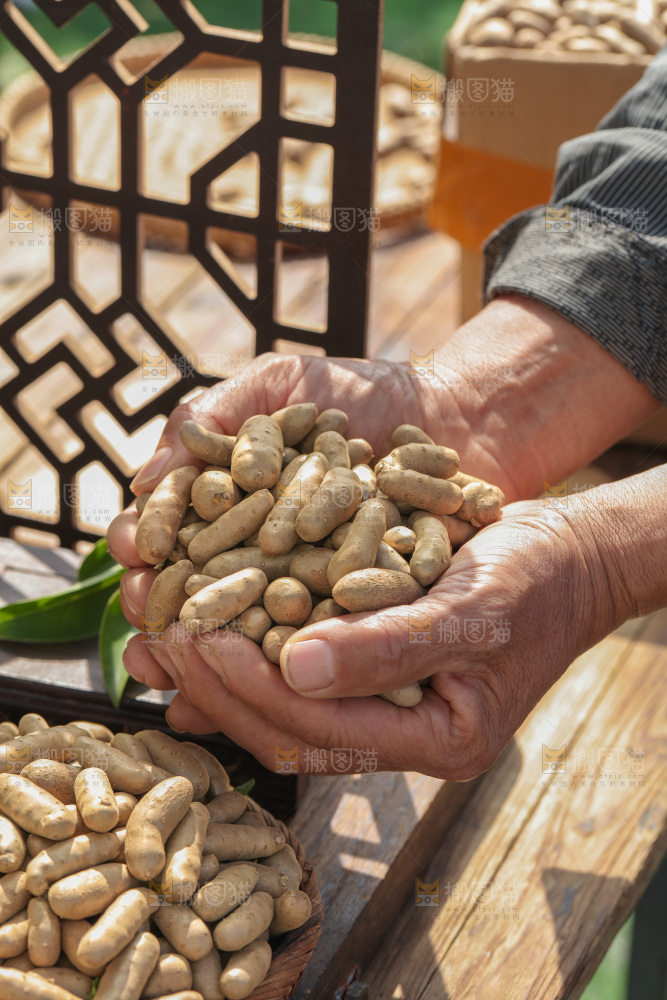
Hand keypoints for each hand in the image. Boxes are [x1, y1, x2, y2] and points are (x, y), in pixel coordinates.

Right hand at [109, 348, 517, 697]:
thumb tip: (143, 476)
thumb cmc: (362, 390)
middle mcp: (258, 547)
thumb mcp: (282, 383)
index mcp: (229, 497)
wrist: (458, 413)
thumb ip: (218, 416)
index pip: (173, 523)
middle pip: (198, 583)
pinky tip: (260, 688)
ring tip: (185, 673)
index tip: (143, 550)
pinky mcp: (350, 613)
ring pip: (247, 624)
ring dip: (212, 653)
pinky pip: (312, 643)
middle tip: (149, 621)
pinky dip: (285, 666)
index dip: (152, 536)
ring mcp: (303, 583)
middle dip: (169, 607)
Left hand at [115, 495, 619, 778]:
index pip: (321, 728)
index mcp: (437, 740)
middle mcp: (406, 738)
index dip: (251, 686)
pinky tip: (206, 634)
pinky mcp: (376, 675)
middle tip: (161, 640)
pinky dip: (251, 654)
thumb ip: (389, 645)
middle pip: (290, 729)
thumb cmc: (538, 578)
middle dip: (219, 688)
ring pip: (286, 709)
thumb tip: (294, 668)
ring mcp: (389, 710)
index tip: (195, 636)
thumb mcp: (473, 608)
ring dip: (221, 678)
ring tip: (161, 643)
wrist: (573, 556)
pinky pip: (300, 677)